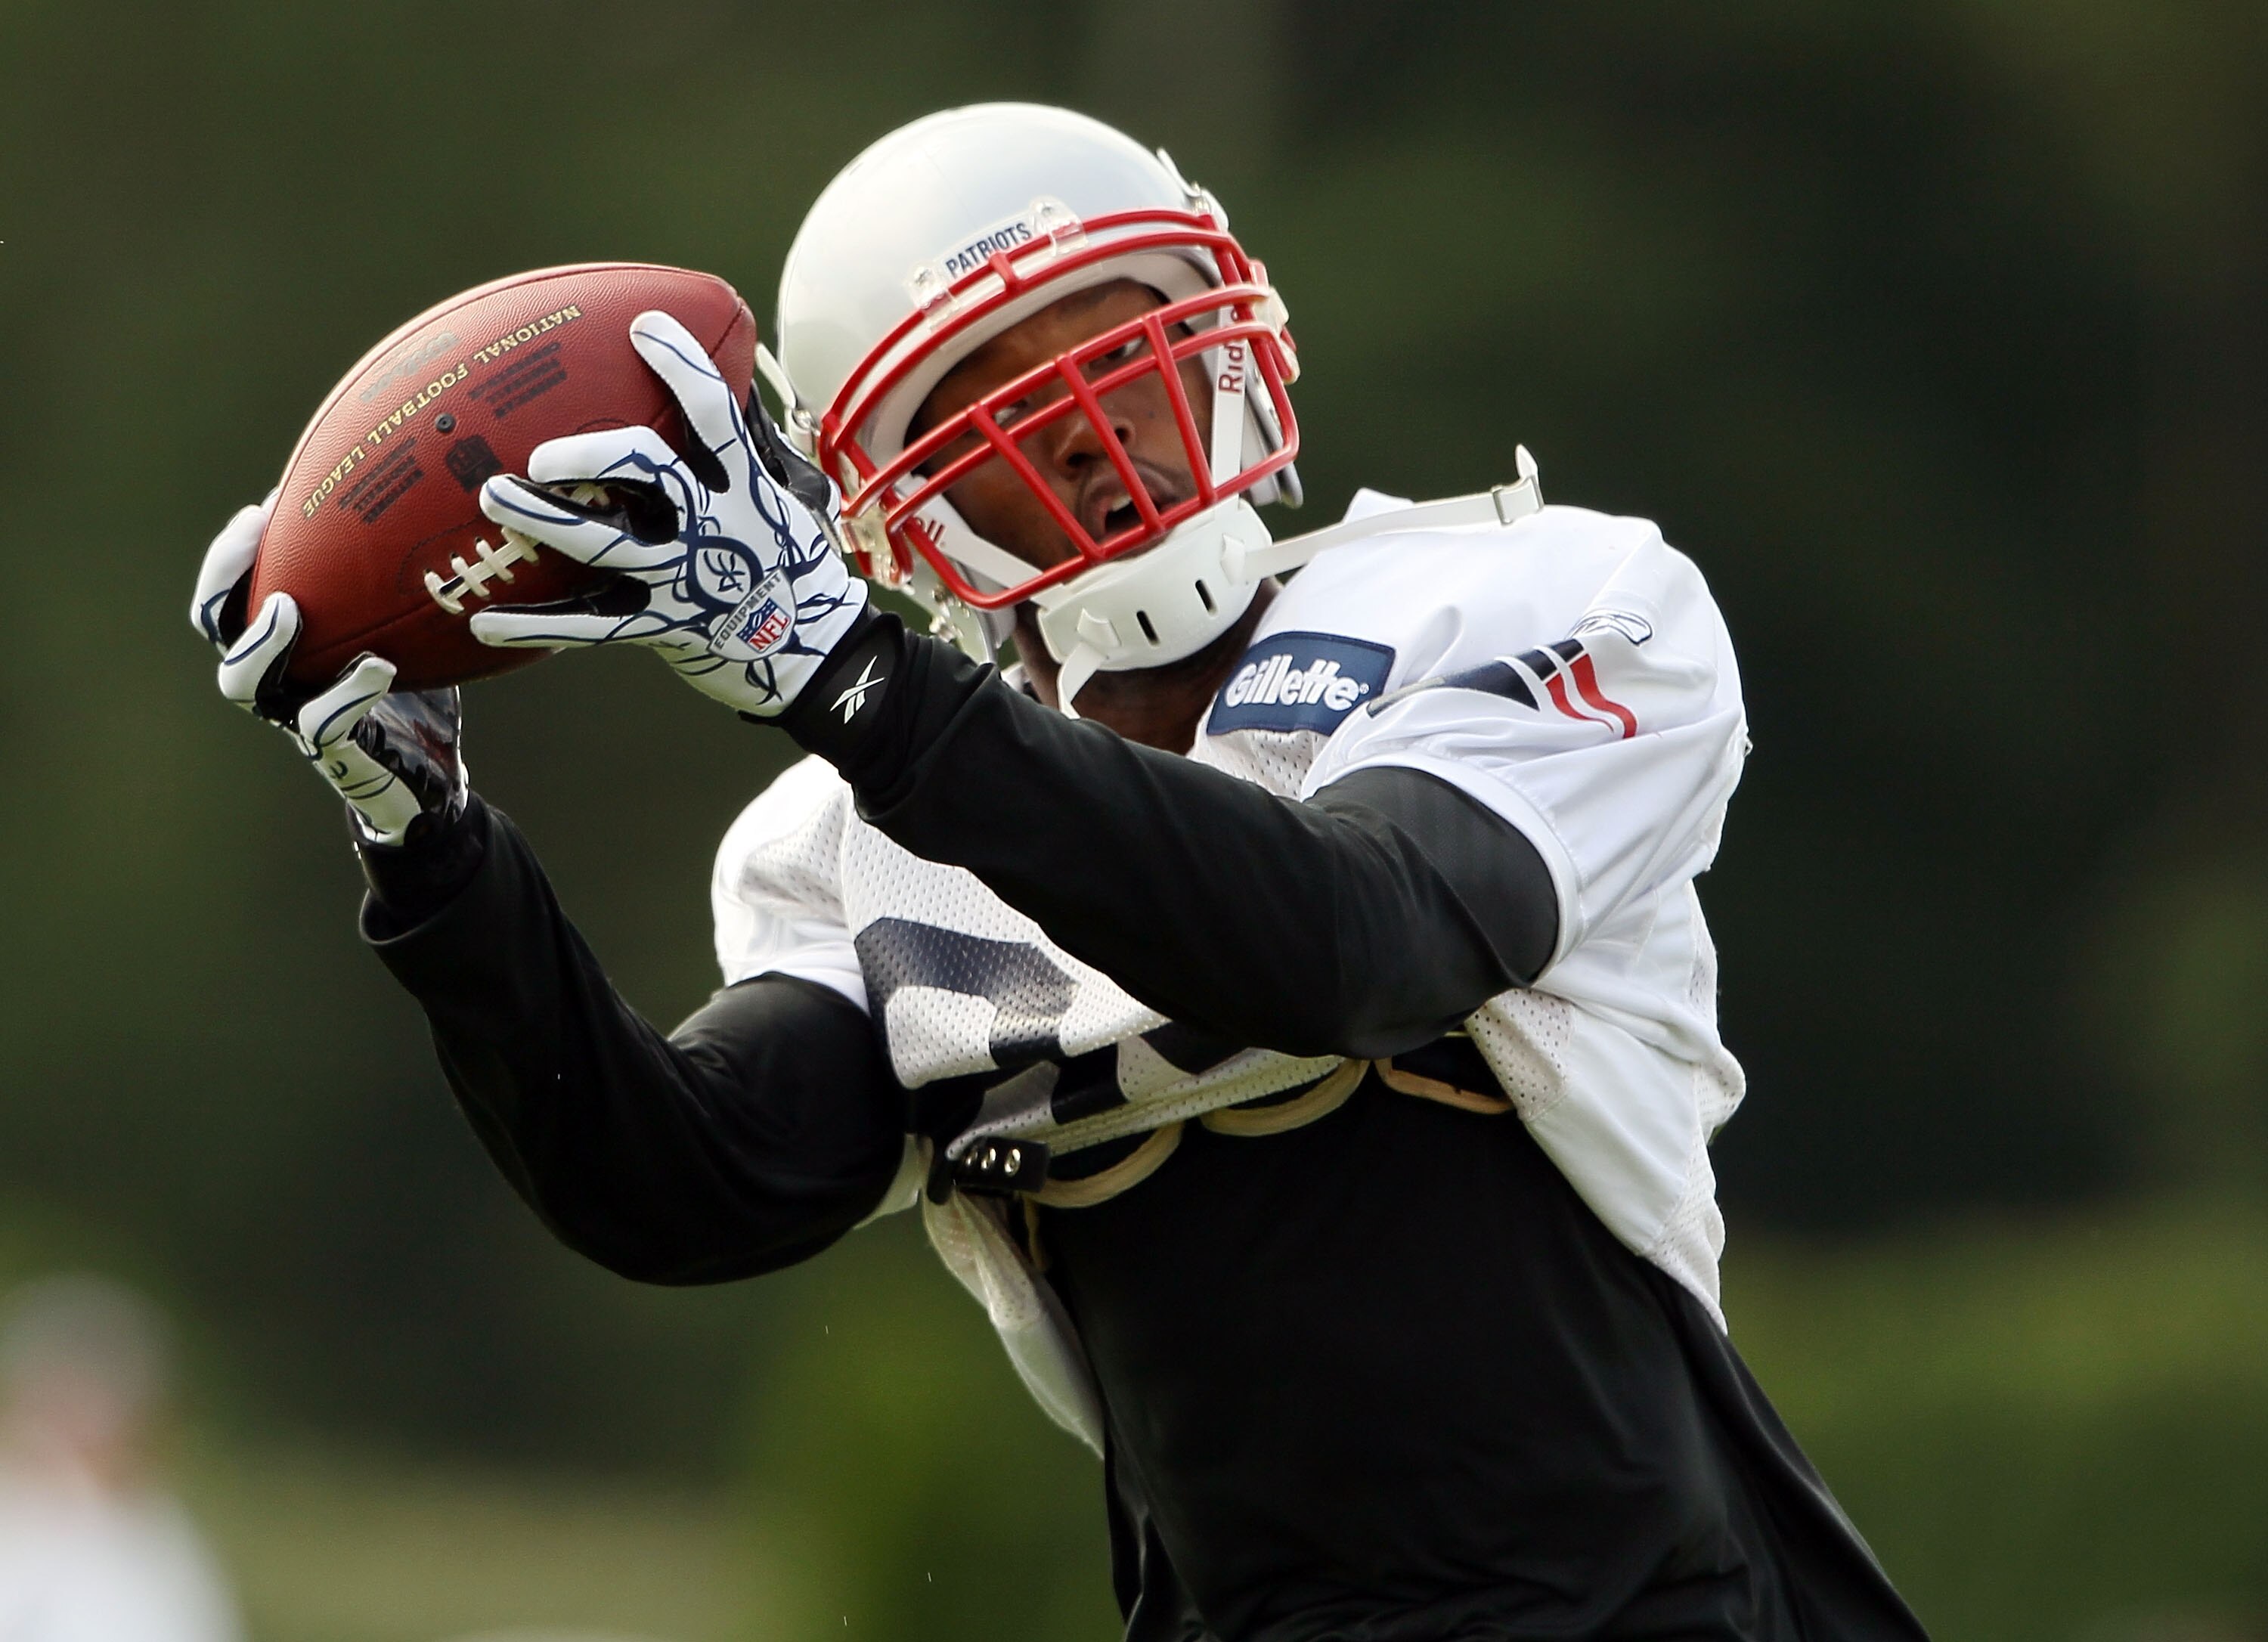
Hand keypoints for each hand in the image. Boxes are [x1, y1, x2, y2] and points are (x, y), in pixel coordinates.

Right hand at [191, 494, 467, 847]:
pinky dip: (348, 693)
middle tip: (254, 535)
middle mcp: (278, 681)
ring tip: (287, 608)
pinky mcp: (336, 755)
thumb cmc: (413, 696)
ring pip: (244, 683)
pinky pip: (324, 725)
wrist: (430, 782)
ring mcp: (297, 719)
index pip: (233, 596)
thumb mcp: (406, 634)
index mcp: (286, 649)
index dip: (234, 554)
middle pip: (219, 629)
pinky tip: (377, 666)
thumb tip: (429, 513)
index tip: (264, 507)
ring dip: (260, 641)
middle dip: (224, 578)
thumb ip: (398, 590)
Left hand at [468, 310, 867, 716]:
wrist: (817, 658)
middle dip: (591, 451)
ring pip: (604, 542)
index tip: (643, 326)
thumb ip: (757, 450)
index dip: (681, 366)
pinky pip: (587, 626)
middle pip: (648, 470)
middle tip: (542, 451)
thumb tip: (735, 382)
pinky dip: (533, 624)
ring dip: (543, 518)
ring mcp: (683, 577)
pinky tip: (481, 620)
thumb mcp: (795, 500)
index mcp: (744, 486)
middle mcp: (712, 525)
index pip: (714, 414)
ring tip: (493, 497)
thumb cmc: (798, 567)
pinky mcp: (661, 625)